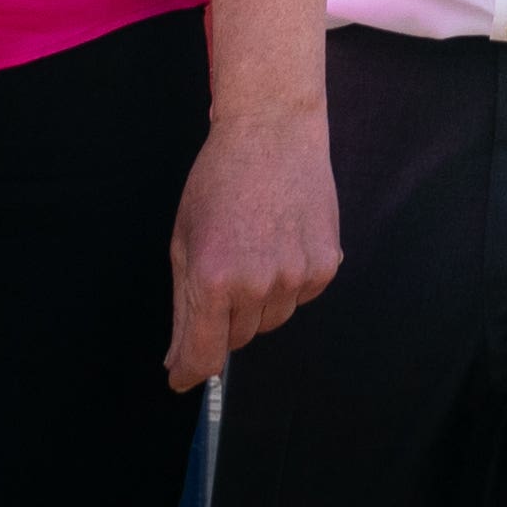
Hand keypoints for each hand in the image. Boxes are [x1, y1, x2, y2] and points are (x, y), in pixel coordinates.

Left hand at [165, 106, 338, 388]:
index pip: (204, 356)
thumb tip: (180, 363)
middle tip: (224, 269)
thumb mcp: (184, 241)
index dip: (191, 371)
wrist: (272, 130)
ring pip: (271, 320)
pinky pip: (301, 297)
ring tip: (256, 248)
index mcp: (213, 279)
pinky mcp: (325, 265)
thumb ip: (183, 308)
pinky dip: (289, 281)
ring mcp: (295, 275)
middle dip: (224, 317)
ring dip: (259, 300)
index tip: (184, 376)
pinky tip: (282, 240)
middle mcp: (257, 284)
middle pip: (237, 339)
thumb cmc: (220, 180)